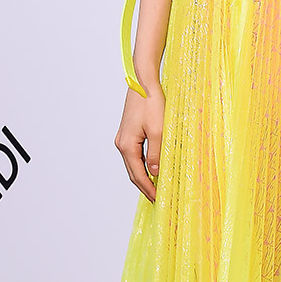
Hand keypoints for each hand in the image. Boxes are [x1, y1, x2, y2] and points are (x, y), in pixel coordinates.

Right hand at [116, 82, 164, 201]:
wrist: (143, 82)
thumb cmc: (151, 103)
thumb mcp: (159, 131)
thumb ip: (156, 154)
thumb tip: (156, 173)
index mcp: (127, 145)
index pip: (138, 175)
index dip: (148, 189)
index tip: (158, 199)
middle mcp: (122, 143)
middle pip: (133, 171)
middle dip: (145, 186)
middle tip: (157, 198)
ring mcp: (124, 138)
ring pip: (134, 163)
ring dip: (144, 176)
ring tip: (156, 186)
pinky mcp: (129, 132)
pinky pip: (135, 154)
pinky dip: (143, 164)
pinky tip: (153, 168)